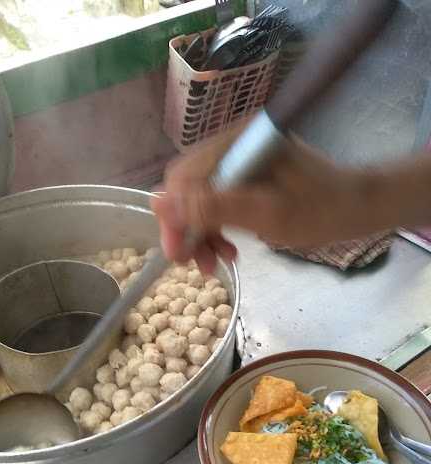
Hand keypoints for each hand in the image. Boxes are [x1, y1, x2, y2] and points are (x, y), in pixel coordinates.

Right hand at [151, 125, 409, 272]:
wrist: (358, 207)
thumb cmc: (319, 211)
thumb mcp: (266, 214)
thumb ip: (212, 207)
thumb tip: (159, 203)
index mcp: (235, 143)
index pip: (181, 179)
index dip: (175, 218)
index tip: (180, 256)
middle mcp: (231, 145)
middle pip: (187, 190)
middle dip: (189, 230)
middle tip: (201, 266)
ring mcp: (239, 161)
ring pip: (199, 200)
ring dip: (203, 235)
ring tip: (218, 264)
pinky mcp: (247, 177)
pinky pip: (217, 204)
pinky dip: (218, 230)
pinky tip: (229, 251)